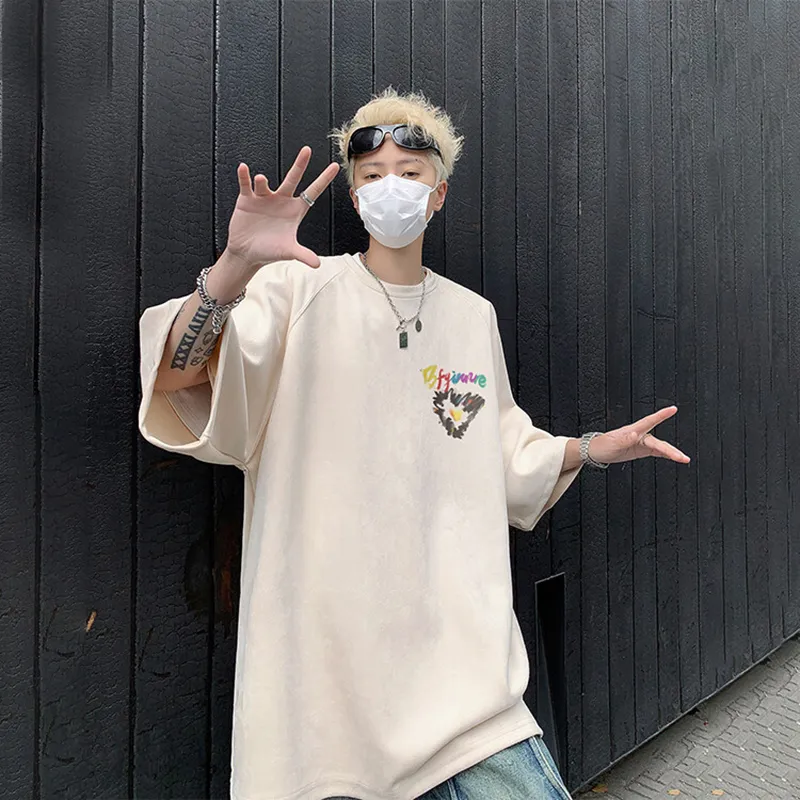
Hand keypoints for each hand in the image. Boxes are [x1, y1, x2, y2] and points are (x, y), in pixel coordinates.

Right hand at [225, 147, 339, 269]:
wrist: (247, 253)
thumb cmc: (270, 251)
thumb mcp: (288, 252)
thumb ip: (303, 255)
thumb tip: (317, 264)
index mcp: (295, 210)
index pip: (312, 192)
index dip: (323, 180)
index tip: (335, 166)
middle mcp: (281, 200)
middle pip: (293, 179)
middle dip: (300, 165)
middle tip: (307, 150)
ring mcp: (264, 198)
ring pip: (265, 184)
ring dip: (262, 181)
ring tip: (261, 180)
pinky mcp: (247, 200)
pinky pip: (246, 185)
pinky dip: (245, 177)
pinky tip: (244, 169)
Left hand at [589, 406, 689, 464]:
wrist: (595, 452)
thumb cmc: (601, 446)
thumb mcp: (611, 444)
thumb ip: (624, 439)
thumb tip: (634, 435)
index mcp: (633, 430)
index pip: (649, 421)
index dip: (661, 415)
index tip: (673, 409)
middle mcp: (640, 435)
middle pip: (658, 442)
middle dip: (670, 449)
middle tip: (682, 457)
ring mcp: (641, 443)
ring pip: (660, 447)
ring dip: (672, 453)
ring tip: (684, 459)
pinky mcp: (641, 450)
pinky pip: (657, 452)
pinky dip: (666, 455)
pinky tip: (675, 457)